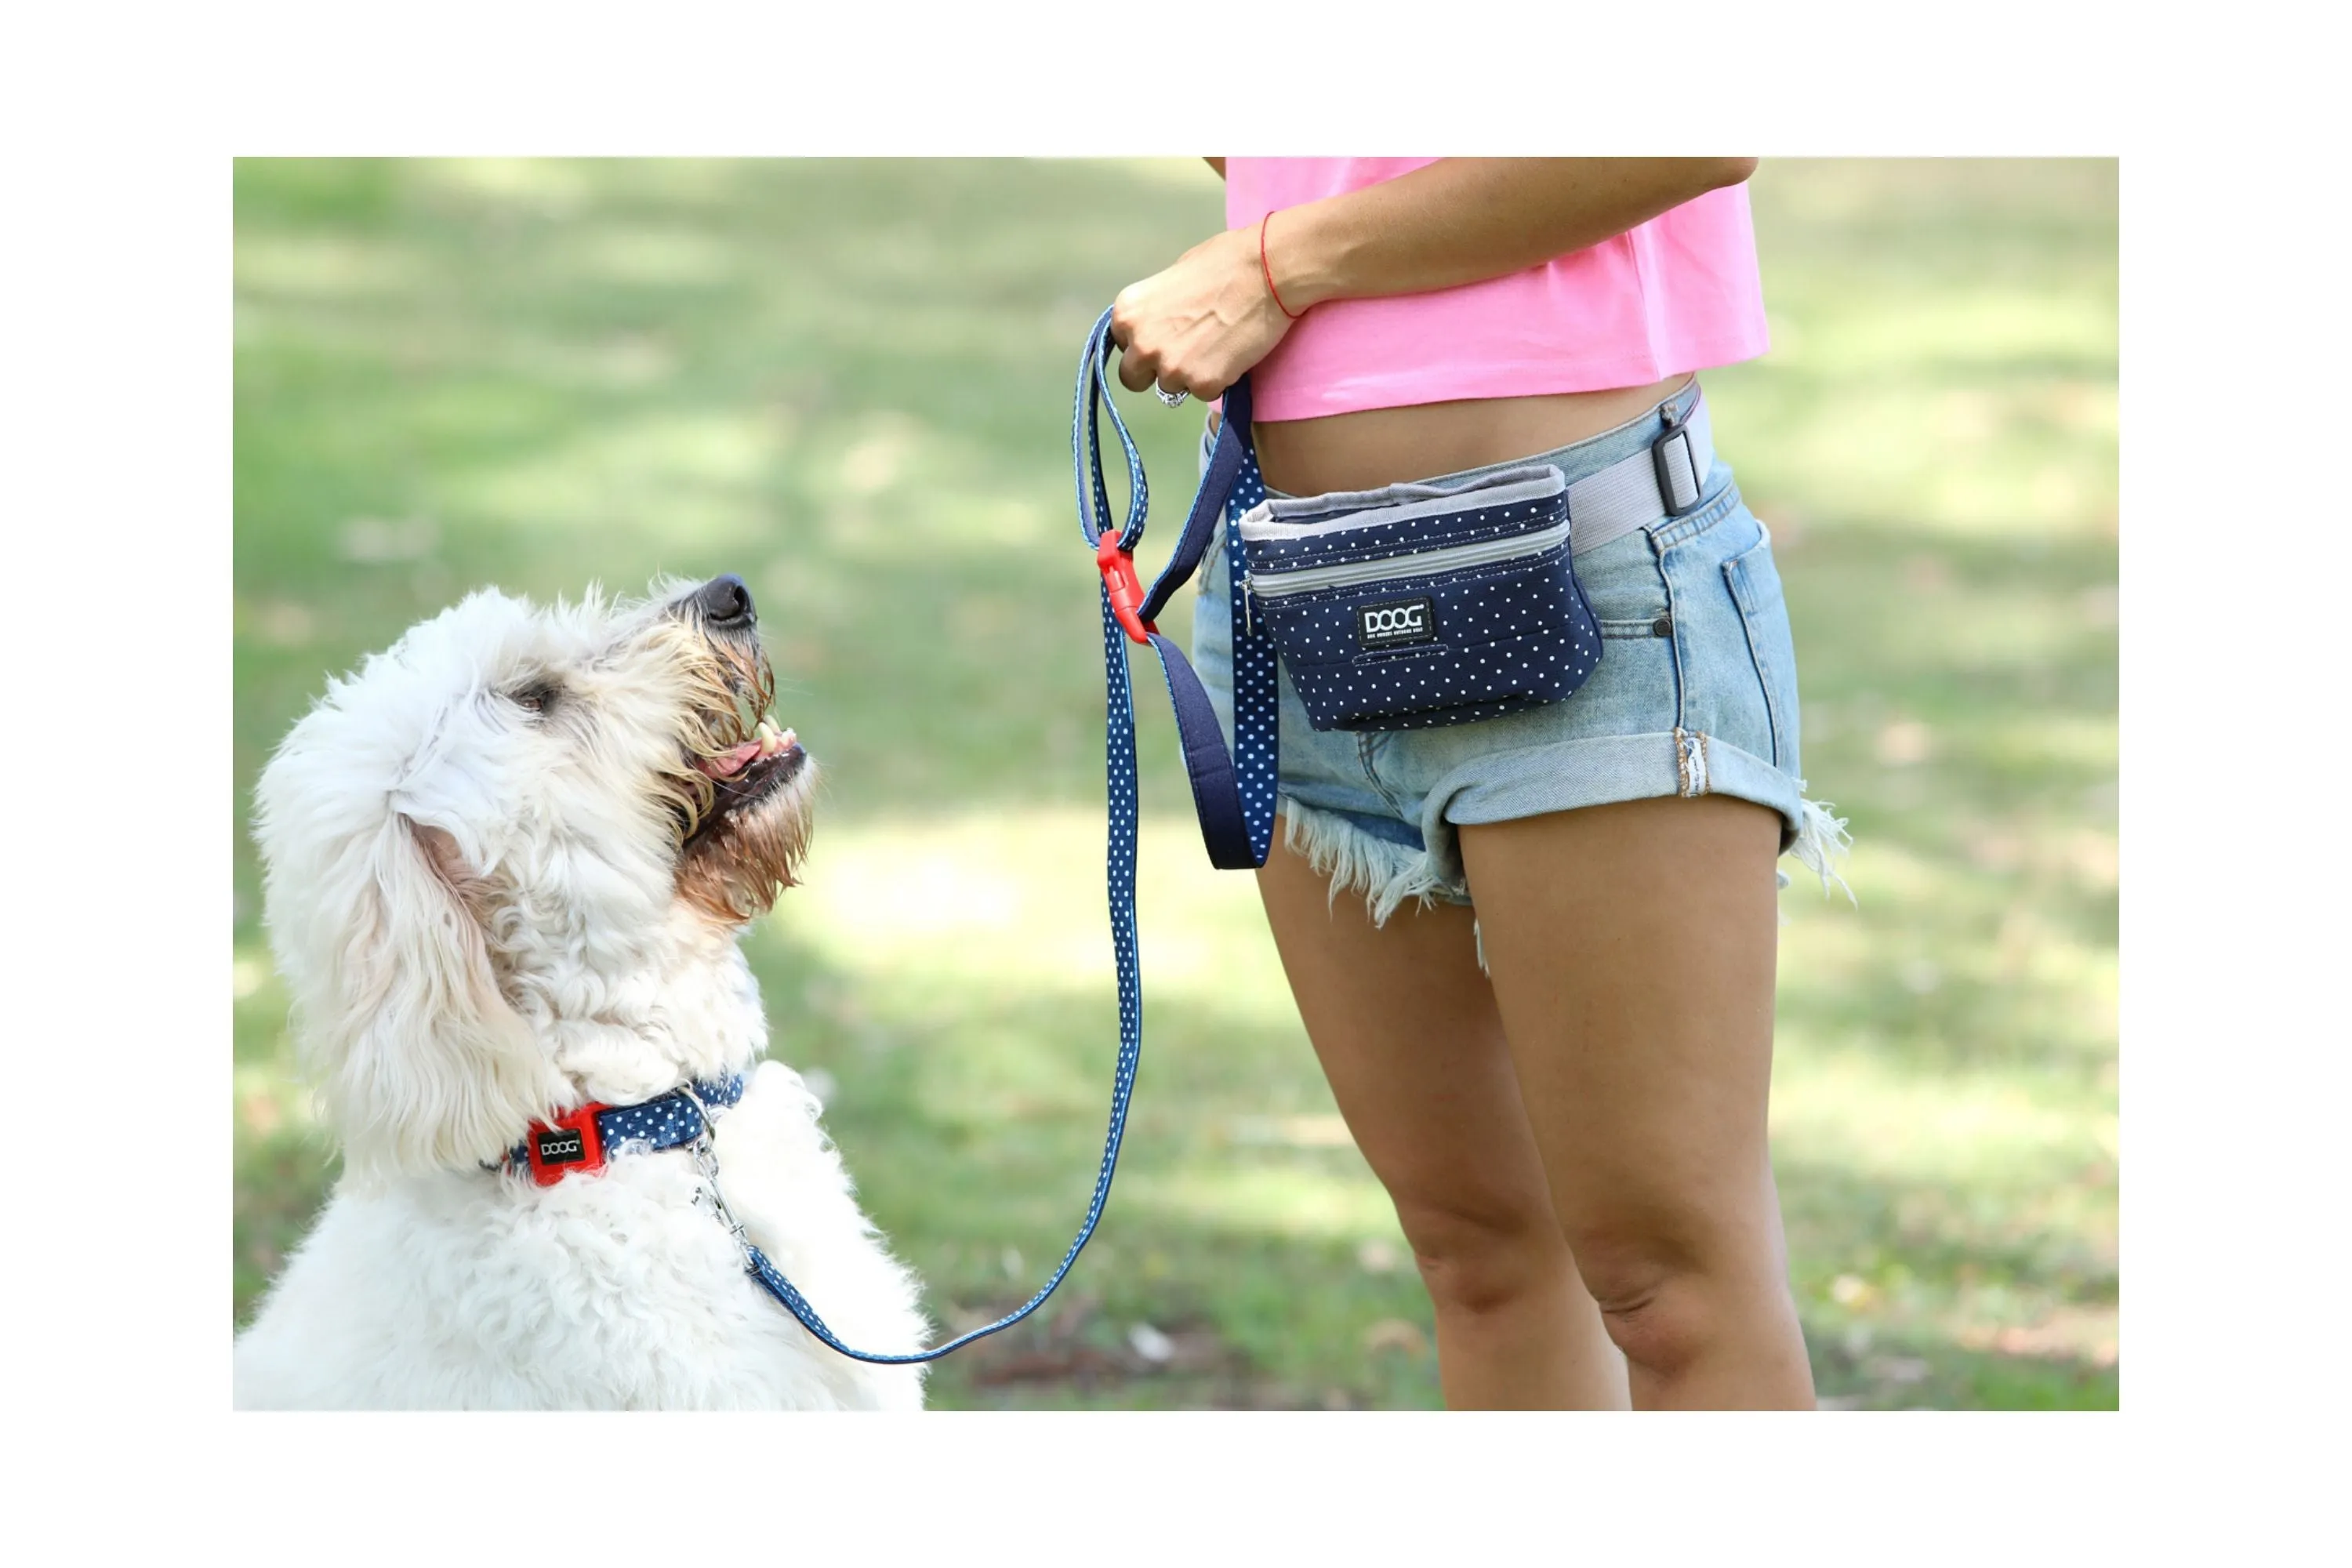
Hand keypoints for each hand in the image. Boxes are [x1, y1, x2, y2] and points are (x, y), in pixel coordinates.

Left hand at [1110, 225, 1293, 402]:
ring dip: (1189, 375)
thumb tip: (1158, 324)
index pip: (1121, 345)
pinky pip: (1204, 393)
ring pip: (1170, 388)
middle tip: (1183, 355)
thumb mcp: (1174, 277)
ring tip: (1217, 345)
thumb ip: (1157, 308)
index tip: (1165, 337)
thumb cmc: (1225, 263)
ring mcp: (1171, 367)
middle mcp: (1141, 343)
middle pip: (1132, 378)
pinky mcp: (1202, 384)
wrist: (1266, 271)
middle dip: (1154, 371)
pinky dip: (1218, 379)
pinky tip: (1233, 352)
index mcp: (1128, 312)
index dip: (1143, 343)